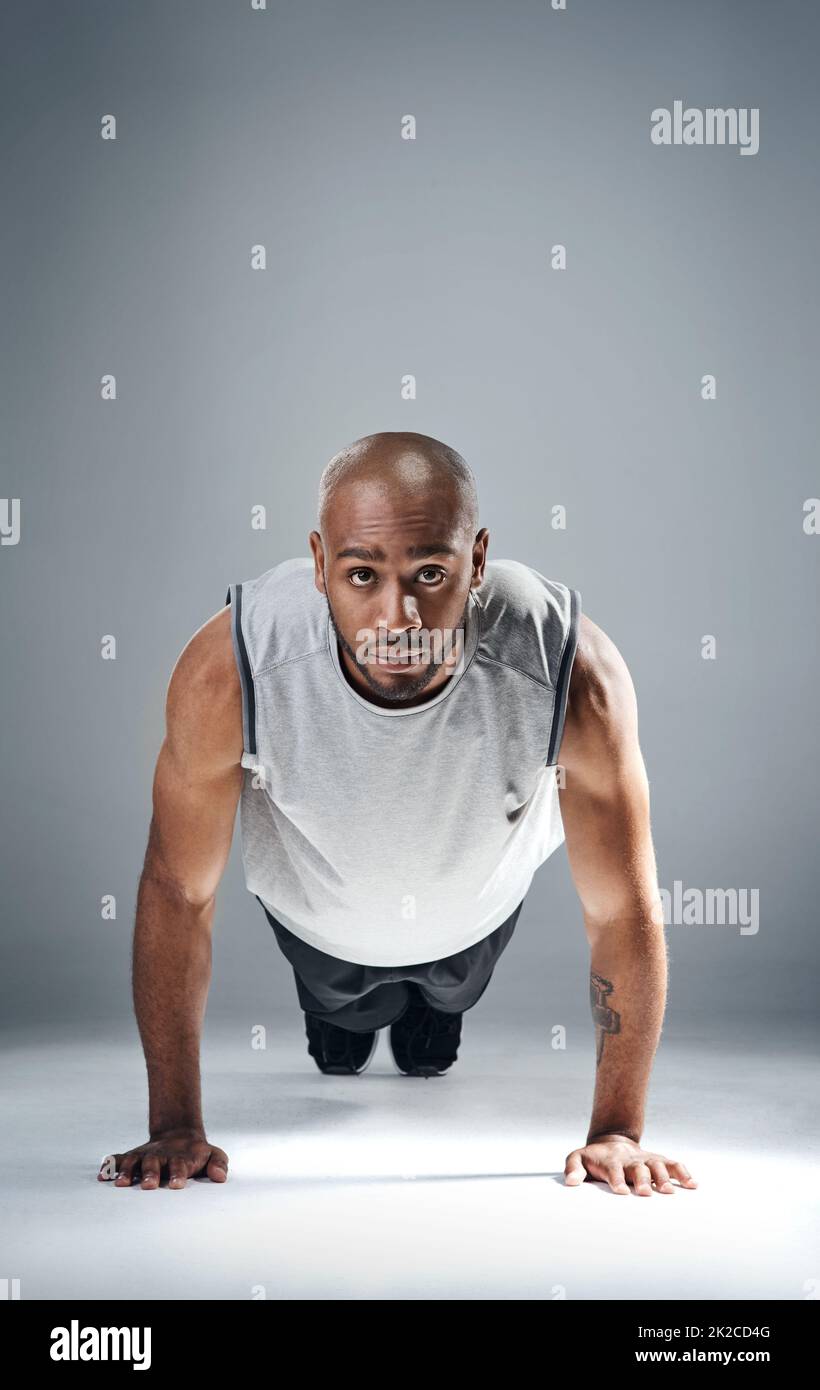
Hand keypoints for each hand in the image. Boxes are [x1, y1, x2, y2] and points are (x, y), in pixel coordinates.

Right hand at [97, 1128, 228, 1189]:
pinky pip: (117, 1159)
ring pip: (133, 1161)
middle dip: (150, 1174)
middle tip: (148, 1186)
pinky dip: (109, 1165)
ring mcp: (144, 1156)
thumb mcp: (213, 1155)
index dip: (178, 1174)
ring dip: (127, 1172)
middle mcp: (160, 1156)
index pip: (180, 1166)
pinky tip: (102, 1175)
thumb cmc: (197, 1154)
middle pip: (154, 1164)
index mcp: (181, 1158)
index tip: (177, 1185)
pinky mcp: (131, 1156)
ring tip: (121, 1184)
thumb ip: (219, 1164)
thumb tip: (221, 1177)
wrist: (179, 1135)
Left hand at [564, 1133, 697, 1194]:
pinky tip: (693, 1185)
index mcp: (612, 1161)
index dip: (617, 1179)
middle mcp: (632, 1160)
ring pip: (658, 1165)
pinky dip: (684, 1173)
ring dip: (664, 1177)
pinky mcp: (659, 1161)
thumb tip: (570, 1182)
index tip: (621, 1191)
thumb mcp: (578, 1158)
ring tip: (669, 1192)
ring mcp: (647, 1160)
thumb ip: (573, 1168)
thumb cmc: (595, 1158)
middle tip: (646, 1193)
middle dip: (643, 1180)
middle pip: (639, 1168)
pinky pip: (674, 1165)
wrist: (613, 1142)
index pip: (614, 1169)